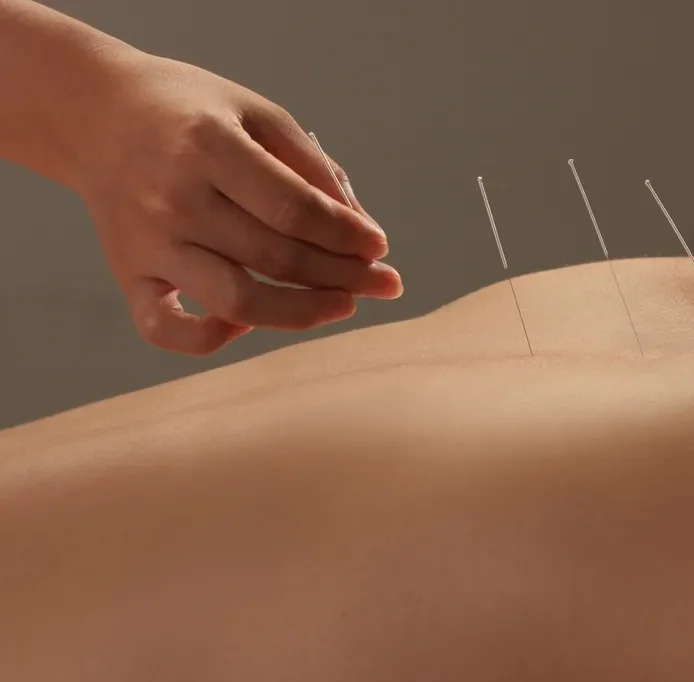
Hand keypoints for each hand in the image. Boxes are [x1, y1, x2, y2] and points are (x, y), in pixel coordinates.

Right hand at [71, 50, 402, 354]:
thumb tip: (360, 227)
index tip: (379, 246)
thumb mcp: (258, 113)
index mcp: (209, 146)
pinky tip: (248, 323)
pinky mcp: (129, 274)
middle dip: (343, 277)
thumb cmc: (191, 113)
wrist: (94, 114)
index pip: (295, 209)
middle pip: (276, 258)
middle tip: (382, 283)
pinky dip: (211, 339)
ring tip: (342, 305)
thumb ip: (312, 166)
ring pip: (236, 300)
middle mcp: (174, 199)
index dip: (347, 236)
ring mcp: (149, 243)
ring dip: (302, 313)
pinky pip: (166, 330)